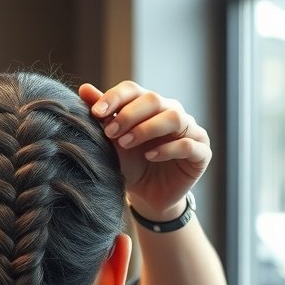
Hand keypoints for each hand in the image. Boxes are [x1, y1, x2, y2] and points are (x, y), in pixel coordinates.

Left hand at [79, 81, 211, 219]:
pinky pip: (188, 144)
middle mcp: (172, 112)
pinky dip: (168, 149)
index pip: (133, 90)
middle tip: (109, 133)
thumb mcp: (112, 142)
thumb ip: (102, 115)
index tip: (96, 113)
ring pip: (174, 117)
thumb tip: (84, 89)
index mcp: (150, 105)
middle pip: (153, 100)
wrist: (147, 196)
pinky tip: (150, 156)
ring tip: (126, 143)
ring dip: (147, 129)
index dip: (115, 98)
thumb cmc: (131, 164)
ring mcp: (190, 130)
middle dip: (129, 114)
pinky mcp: (201, 152)